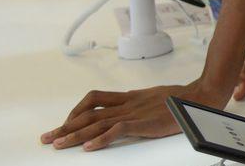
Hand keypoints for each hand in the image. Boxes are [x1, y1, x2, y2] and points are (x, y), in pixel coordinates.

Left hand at [40, 81, 227, 150]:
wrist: (198, 97)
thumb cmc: (180, 98)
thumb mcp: (153, 96)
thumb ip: (138, 102)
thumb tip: (130, 106)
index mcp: (129, 97)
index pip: (94, 100)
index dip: (75, 111)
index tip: (63, 123)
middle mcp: (126, 104)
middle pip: (88, 113)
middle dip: (65, 127)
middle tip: (47, 138)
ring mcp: (133, 113)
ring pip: (96, 122)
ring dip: (74, 134)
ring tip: (58, 144)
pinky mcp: (142, 123)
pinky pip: (116, 131)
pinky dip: (100, 140)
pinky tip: (89, 149)